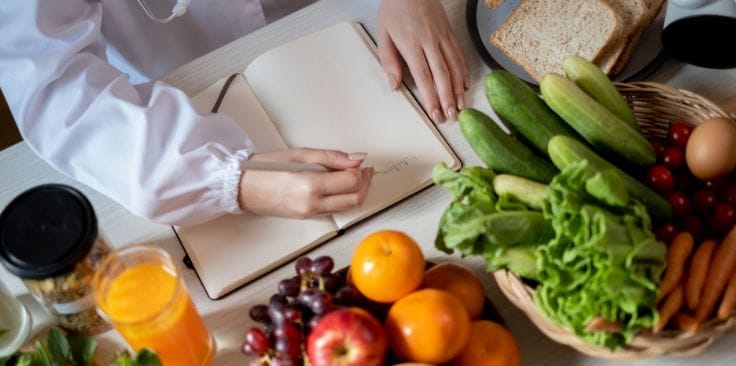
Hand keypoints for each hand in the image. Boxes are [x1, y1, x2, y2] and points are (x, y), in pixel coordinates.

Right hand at [238, 148, 372, 217]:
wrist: (242, 188)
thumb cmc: (265, 168)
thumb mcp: (299, 154)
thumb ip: (332, 157)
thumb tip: (358, 158)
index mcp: (310, 185)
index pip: (351, 182)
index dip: (360, 171)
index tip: (357, 162)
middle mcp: (313, 204)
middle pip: (355, 199)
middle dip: (365, 183)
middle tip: (364, 170)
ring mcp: (311, 214)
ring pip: (348, 207)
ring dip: (357, 192)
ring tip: (353, 176)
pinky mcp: (308, 217)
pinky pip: (335, 210)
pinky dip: (344, 198)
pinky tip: (338, 185)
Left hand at [377, 0, 467, 122]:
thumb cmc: (394, 10)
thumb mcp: (383, 34)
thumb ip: (388, 61)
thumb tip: (394, 85)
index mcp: (411, 44)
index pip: (423, 76)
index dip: (430, 96)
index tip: (434, 112)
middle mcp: (430, 42)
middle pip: (441, 74)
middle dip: (447, 97)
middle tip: (451, 116)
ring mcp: (442, 37)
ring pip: (454, 66)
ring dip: (457, 88)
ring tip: (460, 106)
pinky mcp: (449, 33)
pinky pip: (459, 55)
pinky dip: (463, 71)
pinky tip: (464, 85)